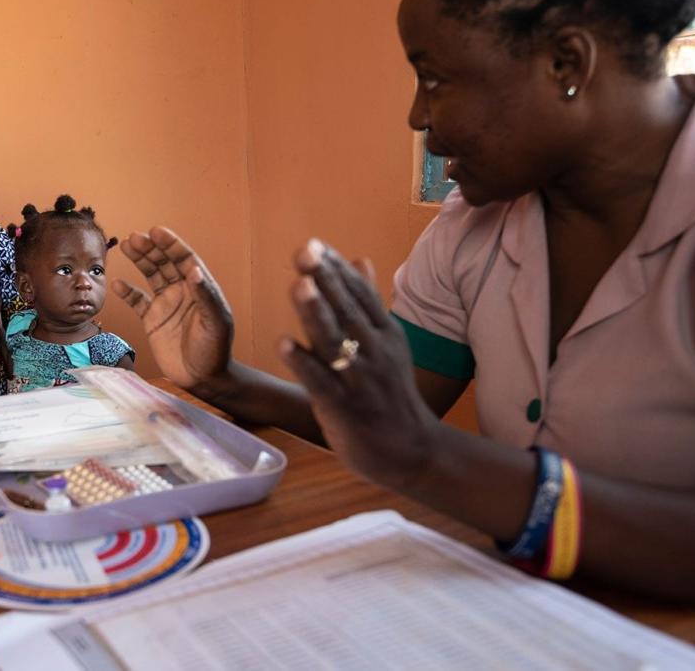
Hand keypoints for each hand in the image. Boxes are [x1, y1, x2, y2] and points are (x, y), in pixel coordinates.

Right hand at [112, 227, 233, 393]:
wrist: (203, 377)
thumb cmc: (215, 350)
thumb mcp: (216, 322)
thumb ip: (206, 296)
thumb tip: (194, 270)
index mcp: (199, 288)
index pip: (185, 259)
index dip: (171, 244)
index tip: (157, 232)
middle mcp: (182, 291)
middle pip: (164, 263)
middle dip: (150, 248)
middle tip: (135, 237)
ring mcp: (166, 304)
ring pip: (150, 275)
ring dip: (139, 260)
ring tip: (126, 245)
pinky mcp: (152, 320)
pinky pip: (137, 301)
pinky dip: (127, 292)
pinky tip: (118, 283)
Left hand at [278, 239, 438, 487]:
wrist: (411, 451)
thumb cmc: (390, 394)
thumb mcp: (387, 343)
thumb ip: (369, 302)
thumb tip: (359, 258)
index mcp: (383, 334)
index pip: (359, 294)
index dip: (336, 269)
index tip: (314, 243)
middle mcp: (373, 352)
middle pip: (346, 311)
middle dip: (325, 280)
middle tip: (304, 250)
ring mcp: (359, 380)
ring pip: (334, 342)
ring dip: (315, 313)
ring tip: (298, 285)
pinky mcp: (343, 408)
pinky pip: (321, 382)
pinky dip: (303, 363)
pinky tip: (283, 344)